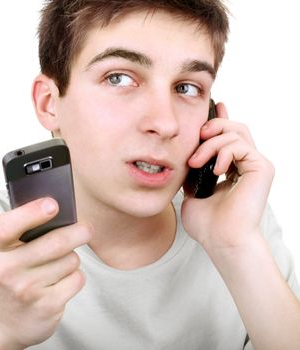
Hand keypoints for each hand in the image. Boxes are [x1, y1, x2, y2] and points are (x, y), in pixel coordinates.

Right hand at [0, 197, 92, 348]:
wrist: (0, 322)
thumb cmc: (8, 274)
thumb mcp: (3, 250)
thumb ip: (22, 228)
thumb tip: (57, 207)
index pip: (6, 226)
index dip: (31, 213)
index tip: (52, 204)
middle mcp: (7, 269)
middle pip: (55, 242)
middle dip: (79, 232)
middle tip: (87, 228)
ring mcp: (27, 290)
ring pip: (71, 260)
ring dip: (72, 258)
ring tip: (59, 264)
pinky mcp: (47, 306)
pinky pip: (77, 279)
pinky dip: (75, 277)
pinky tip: (61, 281)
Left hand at [181, 102, 274, 251]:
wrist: (220, 240)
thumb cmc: (206, 223)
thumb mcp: (191, 189)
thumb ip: (193, 170)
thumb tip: (187, 154)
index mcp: (231, 168)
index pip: (228, 136)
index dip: (220, 120)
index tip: (213, 107)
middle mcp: (246, 164)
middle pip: (234, 128)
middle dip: (212, 127)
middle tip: (196, 139)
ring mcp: (256, 166)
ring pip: (236, 133)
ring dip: (211, 143)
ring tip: (196, 163)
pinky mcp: (262, 168)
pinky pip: (242, 145)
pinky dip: (224, 152)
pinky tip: (215, 169)